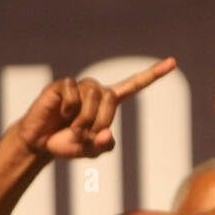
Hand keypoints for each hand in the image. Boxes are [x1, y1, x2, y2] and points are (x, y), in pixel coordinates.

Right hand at [16, 58, 176, 159]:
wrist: (41, 143)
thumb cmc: (67, 145)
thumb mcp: (90, 151)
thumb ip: (104, 146)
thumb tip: (106, 134)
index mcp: (108, 103)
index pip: (134, 85)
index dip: (152, 75)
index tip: (173, 63)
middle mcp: (96, 90)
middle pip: (110, 97)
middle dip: (100, 120)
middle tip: (86, 135)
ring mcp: (79, 86)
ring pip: (92, 96)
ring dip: (83, 119)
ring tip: (72, 129)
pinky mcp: (62, 85)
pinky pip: (72, 94)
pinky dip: (67, 110)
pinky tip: (59, 114)